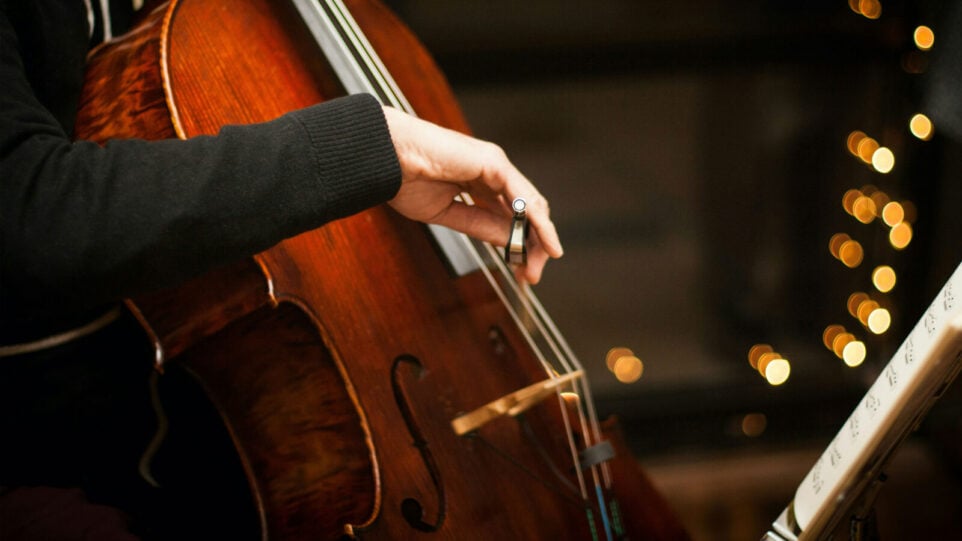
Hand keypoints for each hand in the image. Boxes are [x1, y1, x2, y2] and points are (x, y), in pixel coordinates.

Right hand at [383, 106, 562, 283]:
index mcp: (479, 181)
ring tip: (537, 264)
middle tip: (531, 274)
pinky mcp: (494, 164)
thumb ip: (480, 225)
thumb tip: (509, 242)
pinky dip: (537, 221)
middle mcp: (493, 172)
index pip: (512, 214)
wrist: (386, 159)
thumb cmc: (404, 178)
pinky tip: (544, 240)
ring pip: (531, 204)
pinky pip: (523, 197)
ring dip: (539, 237)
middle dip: (534, 244)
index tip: (521, 270)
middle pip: (528, 210)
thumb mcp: (449, 213)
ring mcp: (496, 166)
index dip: (520, 242)